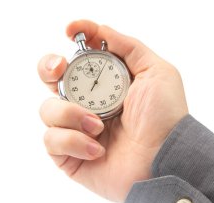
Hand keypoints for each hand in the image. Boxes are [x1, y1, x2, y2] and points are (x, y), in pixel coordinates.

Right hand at [38, 20, 187, 202]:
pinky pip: (52, 140)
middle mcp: (88, 105)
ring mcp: (77, 130)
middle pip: (51, 79)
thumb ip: (128, 47)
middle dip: (49, 68)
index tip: (70, 31)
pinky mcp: (71, 156)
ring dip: (71, 114)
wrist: (165, 160)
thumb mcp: (155, 72)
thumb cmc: (166, 117)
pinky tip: (97, 149)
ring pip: (48, 110)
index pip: (80, 59)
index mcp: (106, 85)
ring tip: (98, 127)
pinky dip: (73, 142)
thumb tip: (98, 30)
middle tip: (59, 70)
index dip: (73, 42)